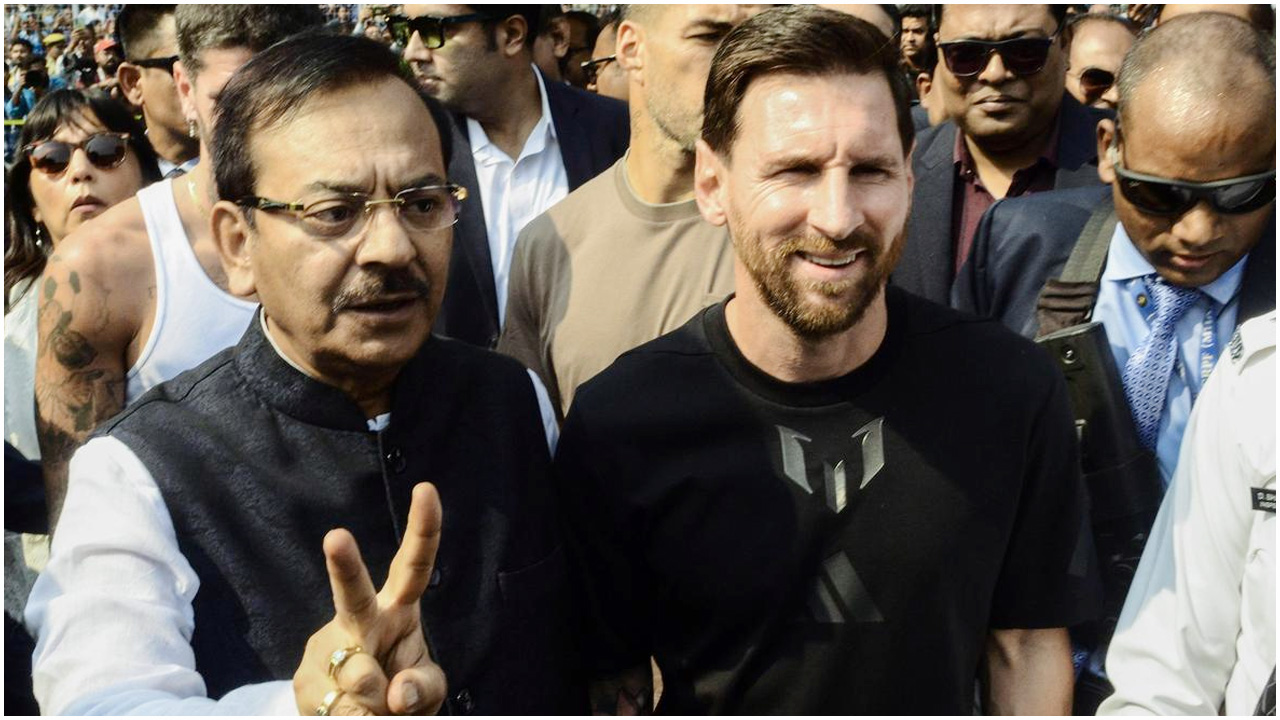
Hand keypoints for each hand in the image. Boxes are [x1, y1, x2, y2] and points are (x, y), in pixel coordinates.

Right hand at [294, 483, 447, 714]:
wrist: (358, 718)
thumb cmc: (401, 693)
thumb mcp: (428, 690)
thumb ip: (424, 687)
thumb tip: (396, 691)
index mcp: (398, 609)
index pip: (414, 566)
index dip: (423, 529)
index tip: (426, 489)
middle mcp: (359, 620)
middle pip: (353, 592)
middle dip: (344, 566)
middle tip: (337, 537)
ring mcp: (326, 648)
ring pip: (357, 674)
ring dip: (377, 704)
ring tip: (377, 709)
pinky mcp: (304, 682)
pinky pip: (340, 709)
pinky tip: (356, 715)